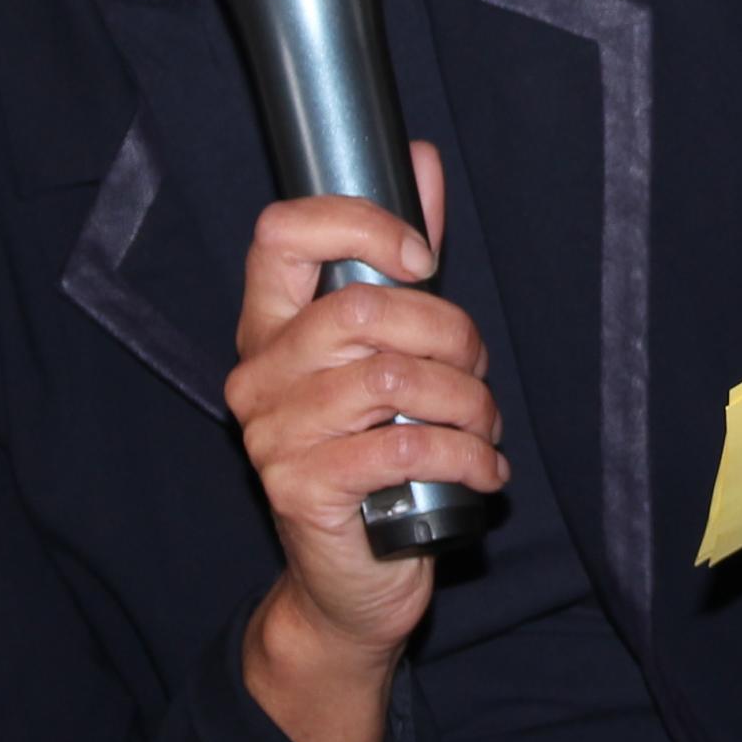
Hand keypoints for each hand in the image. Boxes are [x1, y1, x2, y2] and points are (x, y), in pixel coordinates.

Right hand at [227, 156, 507, 664]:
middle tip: (477, 367)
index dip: (361, 227)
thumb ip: (400, 260)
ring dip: (467, 401)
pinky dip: (465, 455)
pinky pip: (402, 449)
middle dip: (449, 332)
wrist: (351, 581)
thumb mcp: (392, 350)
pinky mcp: (302, 490)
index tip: (422, 258)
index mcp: (269, 328)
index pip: (280, 235)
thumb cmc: (377, 454)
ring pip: (391, 379)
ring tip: (484, 427)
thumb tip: (421, 161)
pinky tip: (484, 472)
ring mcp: (272, 435)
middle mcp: (257, 375)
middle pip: (359, 308)